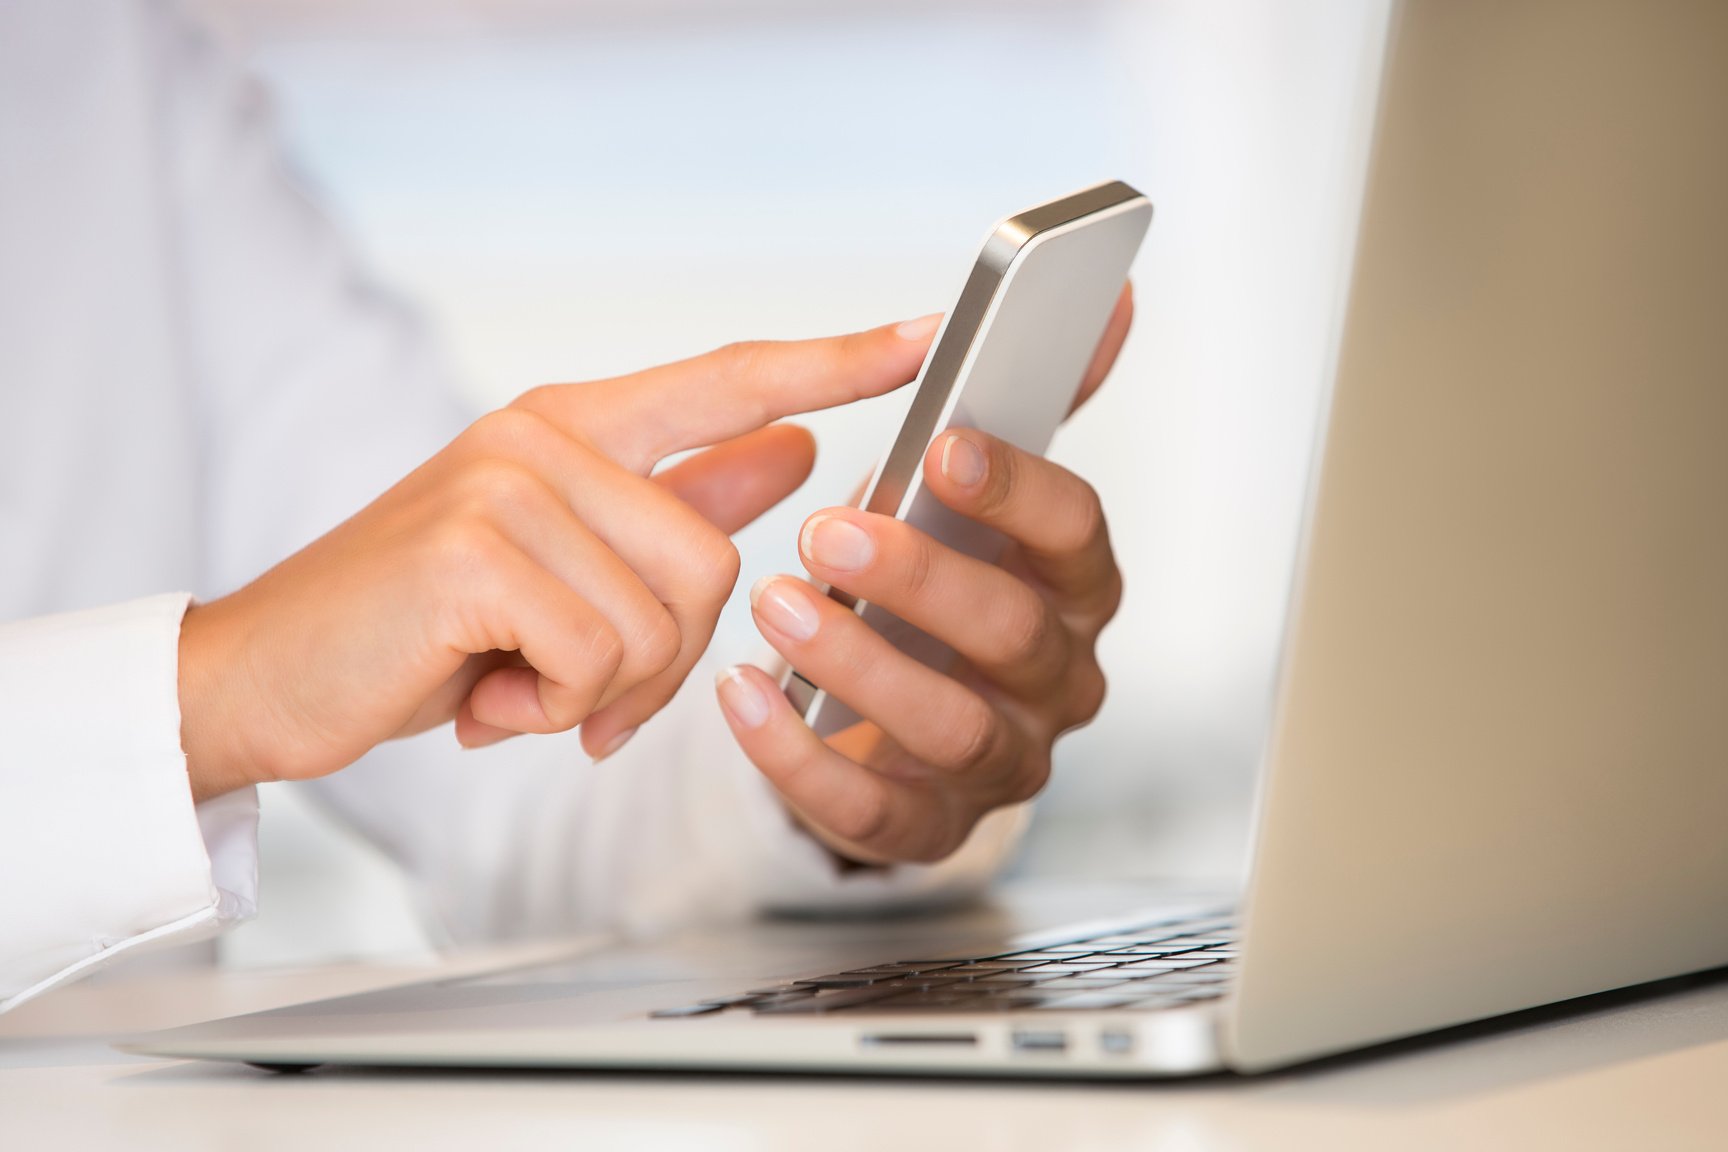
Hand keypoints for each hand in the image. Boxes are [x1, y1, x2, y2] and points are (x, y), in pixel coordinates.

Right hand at [177, 317, 941, 801]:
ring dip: (605, 692)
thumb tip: (791, 449)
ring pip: (667, 617)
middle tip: (575, 688)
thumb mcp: (561, 565)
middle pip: (718, 557)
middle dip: (664, 659)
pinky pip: (600, 657)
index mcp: (576, 426)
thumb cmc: (426, 627)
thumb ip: (676, 501)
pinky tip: (487, 701)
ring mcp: (508, 482)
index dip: (833, 359)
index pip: (730, 376)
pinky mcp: (474, 549)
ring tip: (520, 686)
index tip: (923, 334)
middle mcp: (545, 435)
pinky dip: (556, 710)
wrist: (270, 676)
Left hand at [714, 286, 1132, 864]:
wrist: (894, 705)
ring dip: (861, 666)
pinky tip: (741, 696)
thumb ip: (1035, 400)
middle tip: (827, 531)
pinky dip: (798, 760)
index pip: (1076, 535)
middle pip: (1013, 635)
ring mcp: (999, 760)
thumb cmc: (934, 581)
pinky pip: (873, 814)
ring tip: (778, 608)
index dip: (1016, 490)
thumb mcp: (978, 491)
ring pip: (949, 727)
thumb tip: (1115, 299)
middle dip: (921, 579)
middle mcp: (1055, 678)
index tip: (941, 445)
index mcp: (1075, 587)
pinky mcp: (929, 825)